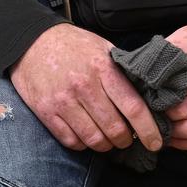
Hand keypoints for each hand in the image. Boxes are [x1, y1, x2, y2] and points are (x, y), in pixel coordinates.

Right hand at [10, 24, 162, 152]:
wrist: (30, 41)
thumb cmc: (71, 46)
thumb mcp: (102, 48)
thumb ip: (122, 72)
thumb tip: (149, 97)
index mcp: (102, 68)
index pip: (133, 107)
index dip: (148, 130)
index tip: (155, 142)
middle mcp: (83, 86)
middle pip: (115, 129)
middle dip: (126, 140)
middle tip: (127, 139)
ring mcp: (63, 100)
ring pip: (94, 139)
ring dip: (105, 145)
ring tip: (107, 139)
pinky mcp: (45, 111)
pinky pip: (71, 141)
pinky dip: (83, 144)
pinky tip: (86, 135)